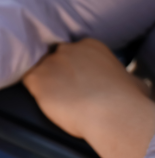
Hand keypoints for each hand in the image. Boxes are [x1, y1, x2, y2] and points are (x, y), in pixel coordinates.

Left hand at [23, 38, 154, 157]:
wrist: (110, 111)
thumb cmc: (126, 100)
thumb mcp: (131, 82)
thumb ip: (124, 78)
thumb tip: (131, 85)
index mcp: (90, 46)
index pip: (72, 53)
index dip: (71, 68)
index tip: (76, 81)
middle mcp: (66, 49)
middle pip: (53, 58)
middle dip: (56, 73)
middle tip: (63, 91)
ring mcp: (49, 62)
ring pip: (38, 70)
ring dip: (43, 83)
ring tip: (52, 99)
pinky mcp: (35, 78)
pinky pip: (26, 81)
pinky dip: (31, 90)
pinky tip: (38, 100)